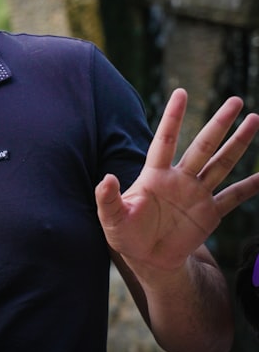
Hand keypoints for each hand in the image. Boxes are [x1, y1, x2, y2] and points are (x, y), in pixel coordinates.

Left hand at [96, 88, 258, 273]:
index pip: (166, 140)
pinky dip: (250, 187)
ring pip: (222, 164)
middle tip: (236, 101)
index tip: (181, 92)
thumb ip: (107, 198)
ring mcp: (197, 194)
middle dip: (219, 123)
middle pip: (203, 146)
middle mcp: (179, 179)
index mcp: (154, 175)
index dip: (173, 117)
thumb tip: (106, 178)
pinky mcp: (210, 213)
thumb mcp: (111, 218)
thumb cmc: (125, 234)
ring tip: (255, 121)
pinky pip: (233, 197)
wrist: (148, 259)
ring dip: (238, 144)